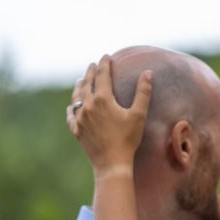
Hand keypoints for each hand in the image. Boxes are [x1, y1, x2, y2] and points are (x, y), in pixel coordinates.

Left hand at [66, 55, 152, 177]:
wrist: (111, 163)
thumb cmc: (127, 139)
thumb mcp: (138, 115)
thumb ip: (143, 92)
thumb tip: (148, 73)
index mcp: (103, 99)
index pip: (102, 75)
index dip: (104, 64)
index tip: (106, 56)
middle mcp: (88, 105)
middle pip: (87, 83)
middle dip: (91, 72)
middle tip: (94, 65)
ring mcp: (80, 118)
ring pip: (76, 97)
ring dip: (79, 86)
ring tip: (81, 80)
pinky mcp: (77, 130)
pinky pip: (71, 115)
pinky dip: (71, 108)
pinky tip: (71, 106)